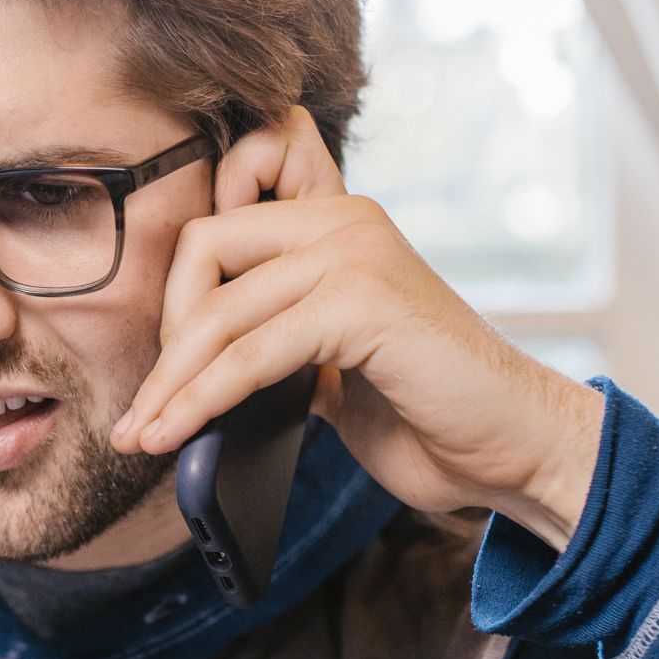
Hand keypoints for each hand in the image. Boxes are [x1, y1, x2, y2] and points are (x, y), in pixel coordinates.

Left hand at [110, 108, 605, 550]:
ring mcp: (355, 254)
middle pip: (202, 250)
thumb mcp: (334, 365)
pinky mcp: (362, 302)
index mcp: (337, 223)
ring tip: (142, 436)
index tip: (164, 360)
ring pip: (218, 310)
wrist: (515, 448)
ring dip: (170, 384)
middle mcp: (345, 221)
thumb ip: (278, 342)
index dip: (180, 283)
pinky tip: (178, 435)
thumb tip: (186, 374)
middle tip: (144, 412)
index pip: (225, 209)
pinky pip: (251, 350)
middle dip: (163, 340)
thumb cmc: (430, 413)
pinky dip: (204, 398)